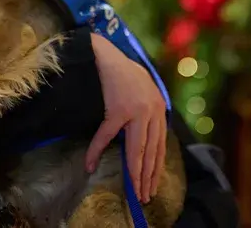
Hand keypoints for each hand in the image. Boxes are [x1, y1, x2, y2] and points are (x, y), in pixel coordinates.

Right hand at [86, 34, 166, 203]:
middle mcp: (153, 111)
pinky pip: (106, 135)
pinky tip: (90, 163)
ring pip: (137, 149)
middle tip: (146, 195)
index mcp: (160, 108)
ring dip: (135, 172)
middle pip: (152, 151)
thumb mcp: (145, 89)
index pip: (160, 145)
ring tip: (133, 189)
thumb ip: (150, 111)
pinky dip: (96, 150)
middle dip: (149, 176)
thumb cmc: (124, 70)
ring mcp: (136, 111)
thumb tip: (148, 134)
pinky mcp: (118, 110)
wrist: (107, 55)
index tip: (153, 184)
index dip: (156, 167)